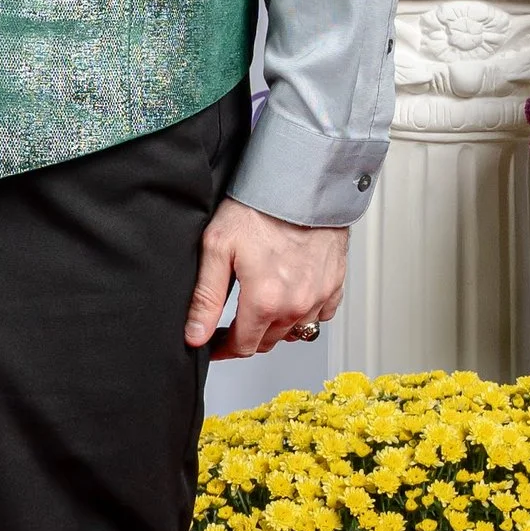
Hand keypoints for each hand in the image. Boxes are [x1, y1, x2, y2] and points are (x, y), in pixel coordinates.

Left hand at [184, 202, 347, 357]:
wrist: (301, 182)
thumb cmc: (260, 207)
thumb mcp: (218, 247)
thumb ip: (205, 298)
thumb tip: (194, 335)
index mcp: (266, 300)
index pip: (243, 346)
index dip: (224, 348)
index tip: (215, 343)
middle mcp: (297, 304)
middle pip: (268, 342)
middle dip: (247, 337)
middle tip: (232, 322)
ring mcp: (319, 296)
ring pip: (293, 331)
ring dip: (275, 326)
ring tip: (260, 305)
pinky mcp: (335, 284)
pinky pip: (319, 315)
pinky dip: (303, 312)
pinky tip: (289, 295)